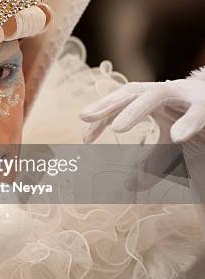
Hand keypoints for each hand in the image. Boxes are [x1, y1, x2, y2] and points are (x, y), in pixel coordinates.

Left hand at [79, 73, 204, 190]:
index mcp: (152, 101)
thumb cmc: (198, 133)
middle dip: (108, 105)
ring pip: (156, 93)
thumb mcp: (169, 152)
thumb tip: (127, 186)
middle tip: (84, 118)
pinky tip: (177, 137)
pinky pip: (199, 112)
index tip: (84, 138)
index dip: (101, 117)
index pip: (119, 103)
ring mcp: (188, 95)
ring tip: (117, 129)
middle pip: (131, 92)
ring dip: (135, 109)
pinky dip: (188, 122)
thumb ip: (150, 165)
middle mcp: (166, 93)